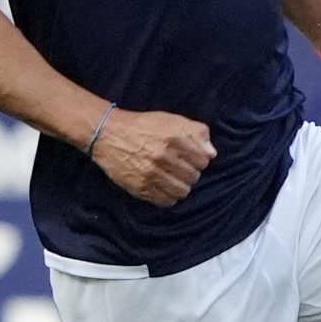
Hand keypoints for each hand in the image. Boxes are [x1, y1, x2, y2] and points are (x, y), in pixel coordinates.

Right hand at [89, 108, 215, 208]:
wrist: (109, 134)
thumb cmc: (143, 126)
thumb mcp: (172, 120)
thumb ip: (196, 132)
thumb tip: (212, 154)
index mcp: (174, 138)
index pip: (204, 161)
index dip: (199, 159)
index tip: (189, 157)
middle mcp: (163, 157)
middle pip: (194, 177)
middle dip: (189, 173)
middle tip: (178, 167)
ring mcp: (151, 174)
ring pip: (182, 192)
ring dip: (180, 186)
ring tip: (172, 178)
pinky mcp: (141, 188)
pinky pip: (166, 201)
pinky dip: (168, 196)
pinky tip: (162, 186)